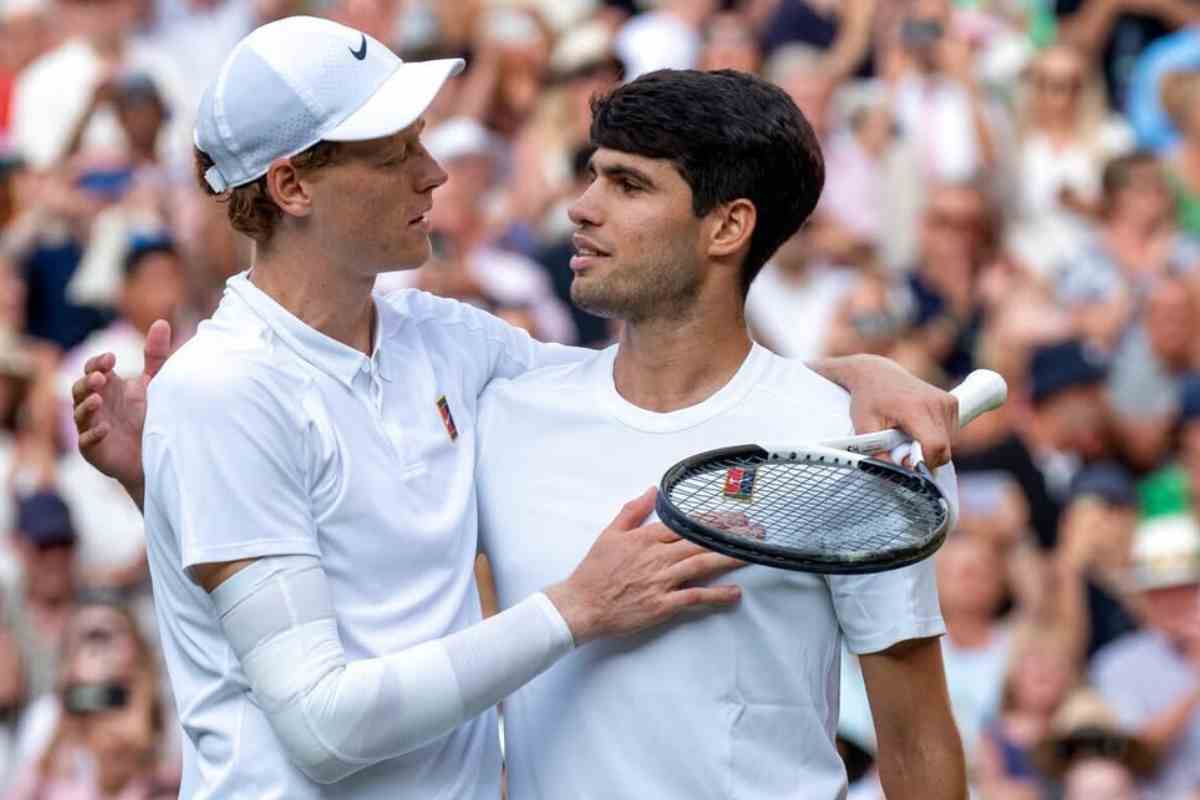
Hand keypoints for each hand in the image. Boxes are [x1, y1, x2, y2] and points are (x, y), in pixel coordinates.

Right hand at [72, 319, 171, 496]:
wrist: (155, 455)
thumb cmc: (150, 416)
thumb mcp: (155, 384)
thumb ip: (156, 356)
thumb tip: (161, 322)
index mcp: (107, 386)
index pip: (93, 369)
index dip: (97, 363)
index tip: (111, 359)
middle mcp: (96, 404)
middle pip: (80, 388)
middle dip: (88, 382)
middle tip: (101, 377)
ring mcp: (91, 427)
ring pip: (79, 413)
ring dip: (86, 405)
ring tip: (98, 399)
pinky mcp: (93, 450)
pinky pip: (87, 441)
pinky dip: (93, 434)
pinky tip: (105, 429)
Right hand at [544, 488, 742, 644]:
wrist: (582, 605)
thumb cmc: (594, 571)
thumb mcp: (610, 534)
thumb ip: (632, 511)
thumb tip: (651, 491)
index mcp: (646, 538)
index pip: (685, 524)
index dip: (712, 519)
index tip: (734, 516)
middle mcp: (658, 557)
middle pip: (700, 541)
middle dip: (730, 535)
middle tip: (755, 531)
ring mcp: (662, 581)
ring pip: (703, 565)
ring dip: (730, 559)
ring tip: (752, 554)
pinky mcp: (663, 604)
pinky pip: (695, 597)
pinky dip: (716, 595)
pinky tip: (734, 593)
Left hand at [831, 355, 958, 466]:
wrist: (877, 374)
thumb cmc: (868, 400)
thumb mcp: (864, 427)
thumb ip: (878, 452)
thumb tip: (896, 473)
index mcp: (915, 408)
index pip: (935, 446)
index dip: (925, 464)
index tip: (908, 466)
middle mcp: (936, 403)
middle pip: (944, 450)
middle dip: (925, 458)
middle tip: (902, 449)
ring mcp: (947, 402)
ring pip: (949, 444)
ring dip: (930, 448)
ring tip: (908, 434)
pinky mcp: (952, 403)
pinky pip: (951, 434)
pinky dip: (936, 437)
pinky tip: (918, 427)